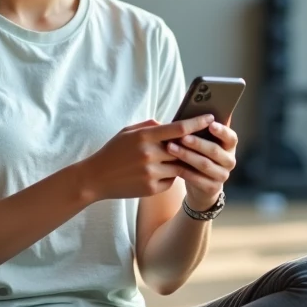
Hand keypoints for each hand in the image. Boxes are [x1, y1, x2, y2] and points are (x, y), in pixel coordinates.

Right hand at [80, 115, 218, 201]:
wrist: (96, 178)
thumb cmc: (113, 151)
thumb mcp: (128, 132)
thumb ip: (150, 126)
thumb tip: (171, 124)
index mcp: (144, 136)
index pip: (178, 128)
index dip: (197, 122)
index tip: (210, 118)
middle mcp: (149, 154)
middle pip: (183, 148)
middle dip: (193, 146)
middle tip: (203, 141)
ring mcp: (151, 173)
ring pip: (180, 166)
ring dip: (181, 162)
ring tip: (181, 158)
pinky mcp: (151, 189)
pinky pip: (171, 181)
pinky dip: (170, 176)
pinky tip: (161, 173)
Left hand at [163, 116, 237, 210]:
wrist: (200, 185)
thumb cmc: (199, 155)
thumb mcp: (202, 142)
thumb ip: (200, 130)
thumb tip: (191, 110)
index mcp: (229, 146)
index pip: (231, 137)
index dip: (222, 131)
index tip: (210, 123)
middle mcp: (229, 161)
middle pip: (215, 151)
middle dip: (197, 143)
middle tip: (182, 137)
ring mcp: (222, 176)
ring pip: (204, 164)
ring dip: (187, 155)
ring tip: (170, 148)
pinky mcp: (212, 188)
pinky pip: (197, 178)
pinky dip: (184, 171)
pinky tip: (172, 165)